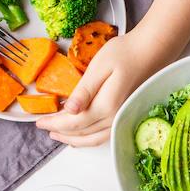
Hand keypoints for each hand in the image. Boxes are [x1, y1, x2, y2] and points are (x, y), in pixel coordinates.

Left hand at [35, 28, 168, 146]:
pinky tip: (81, 136)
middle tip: (43, 127)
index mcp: (106, 105)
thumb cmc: (125, 53)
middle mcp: (114, 118)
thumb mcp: (99, 67)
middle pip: (82, 133)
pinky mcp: (125, 116)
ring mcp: (121, 119)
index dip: (54, 123)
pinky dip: (89, 139)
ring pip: (93, 139)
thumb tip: (69, 111)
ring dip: (74, 139)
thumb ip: (84, 91)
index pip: (73, 122)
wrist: (151, 51)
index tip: (39, 121)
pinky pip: (104, 136)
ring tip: (58, 134)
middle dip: (61, 132)